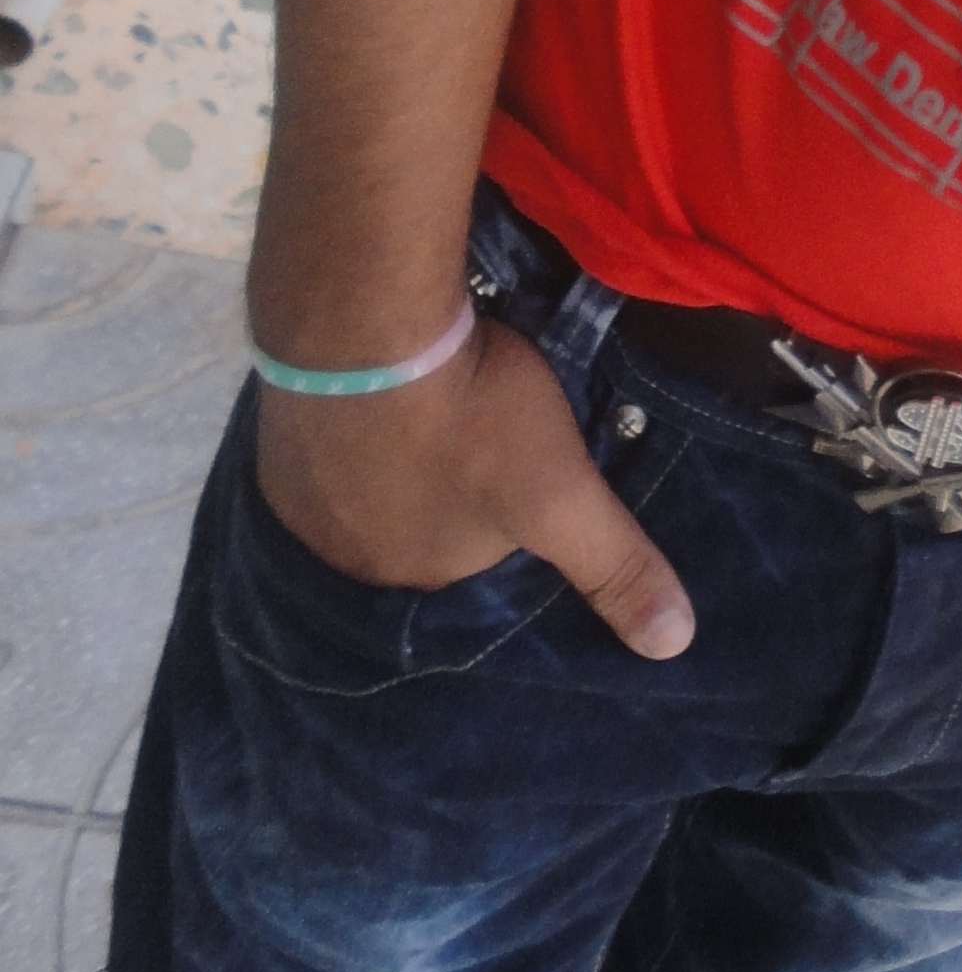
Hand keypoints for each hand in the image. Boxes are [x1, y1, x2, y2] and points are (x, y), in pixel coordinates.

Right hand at [248, 317, 695, 657]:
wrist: (364, 324)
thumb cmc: (473, 420)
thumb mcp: (562, 492)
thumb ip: (615, 563)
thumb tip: (674, 646)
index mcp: (410, 582)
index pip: (465, 567)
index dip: (499, 523)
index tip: (514, 480)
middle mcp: (339, 559)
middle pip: (412, 529)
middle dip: (446, 494)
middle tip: (478, 436)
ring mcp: (297, 497)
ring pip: (366, 486)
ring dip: (397, 458)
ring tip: (436, 408)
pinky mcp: (276, 437)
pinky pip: (328, 445)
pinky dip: (358, 425)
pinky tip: (383, 390)